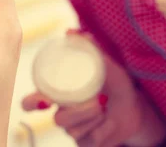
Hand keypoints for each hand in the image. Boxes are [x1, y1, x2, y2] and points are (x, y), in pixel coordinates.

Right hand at [22, 32, 165, 146]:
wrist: (135, 108)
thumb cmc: (116, 84)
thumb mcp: (107, 64)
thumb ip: (90, 48)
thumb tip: (70, 31)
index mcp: (60, 94)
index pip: (32, 102)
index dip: (31, 103)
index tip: (44, 99)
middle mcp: (62, 113)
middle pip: (57, 119)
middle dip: (77, 111)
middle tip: (97, 101)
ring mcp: (73, 130)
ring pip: (72, 130)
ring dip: (93, 117)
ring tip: (105, 106)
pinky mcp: (85, 143)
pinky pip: (87, 140)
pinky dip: (101, 129)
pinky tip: (108, 122)